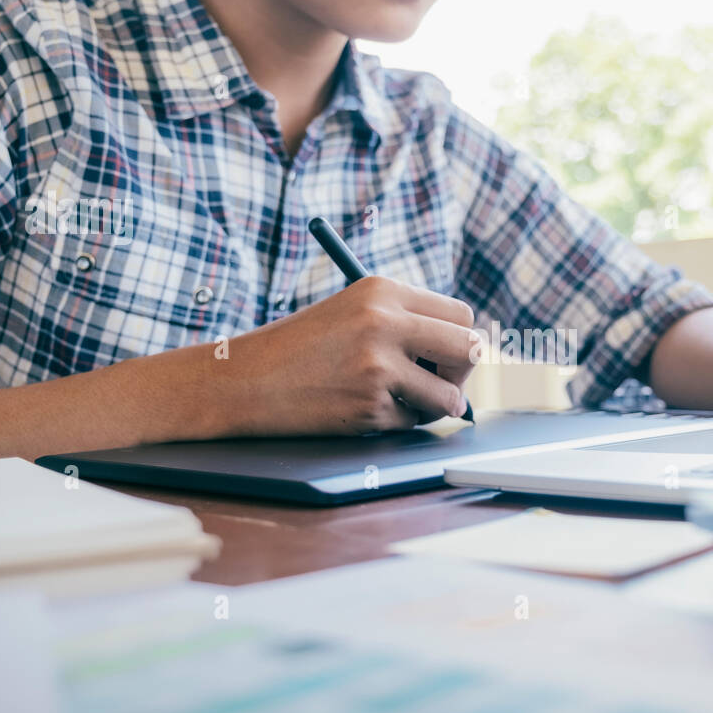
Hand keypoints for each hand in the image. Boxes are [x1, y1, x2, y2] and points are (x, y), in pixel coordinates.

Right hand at [219, 276, 476, 434]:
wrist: (243, 379)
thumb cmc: (300, 347)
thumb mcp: (352, 311)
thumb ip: (405, 321)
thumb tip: (469, 351)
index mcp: (383, 290)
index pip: (461, 315)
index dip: (460, 340)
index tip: (449, 356)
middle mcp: (386, 322)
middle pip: (469, 348)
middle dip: (462, 373)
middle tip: (444, 384)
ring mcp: (379, 365)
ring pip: (448, 396)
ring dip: (435, 406)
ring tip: (403, 400)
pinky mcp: (370, 405)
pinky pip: (411, 422)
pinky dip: (397, 422)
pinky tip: (363, 407)